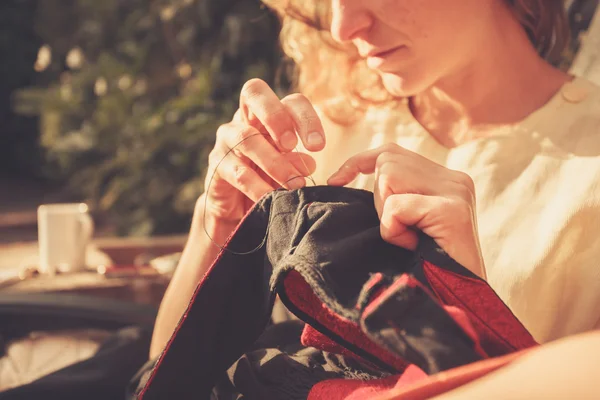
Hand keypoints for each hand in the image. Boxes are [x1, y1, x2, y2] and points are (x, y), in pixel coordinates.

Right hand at [202, 79, 325, 224]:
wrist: (237, 208)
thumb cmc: (268, 180)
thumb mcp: (288, 170)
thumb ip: (296, 163)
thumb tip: (308, 164)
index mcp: (270, 115)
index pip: (290, 101)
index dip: (306, 117)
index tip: (318, 146)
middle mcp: (244, 118)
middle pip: (254, 92)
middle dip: (276, 117)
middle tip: (292, 145)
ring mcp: (226, 138)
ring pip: (246, 138)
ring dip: (274, 162)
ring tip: (294, 184)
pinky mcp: (216, 164)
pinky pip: (238, 172)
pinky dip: (258, 186)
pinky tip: (272, 198)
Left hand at [327, 144, 484, 277]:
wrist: (458, 301)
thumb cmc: (426, 265)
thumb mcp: (409, 223)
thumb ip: (396, 196)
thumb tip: (350, 175)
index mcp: (446, 179)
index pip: (392, 152)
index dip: (359, 162)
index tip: (336, 180)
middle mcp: (455, 179)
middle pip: (388, 162)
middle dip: (379, 198)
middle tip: (400, 230)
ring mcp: (456, 193)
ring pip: (390, 178)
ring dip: (387, 215)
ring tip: (409, 238)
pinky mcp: (452, 211)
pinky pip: (396, 208)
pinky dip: (393, 231)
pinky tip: (413, 246)